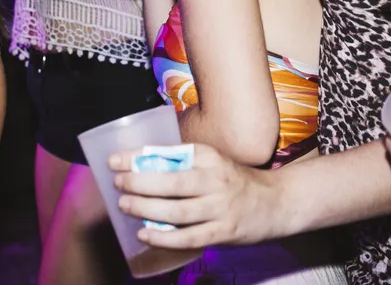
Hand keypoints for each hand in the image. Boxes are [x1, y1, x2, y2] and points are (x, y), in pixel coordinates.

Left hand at [109, 143, 279, 247]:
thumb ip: (184, 163)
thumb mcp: (214, 163)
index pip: (170, 153)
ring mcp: (221, 208)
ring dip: (147, 209)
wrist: (276, 203)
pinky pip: (189, 237)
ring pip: (178, 211)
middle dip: (139, 182)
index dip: (139, 156)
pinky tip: (144, 234)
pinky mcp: (224, 232)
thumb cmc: (235, 182)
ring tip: (125, 205)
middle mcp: (216, 180)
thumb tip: (140, 165)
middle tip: (118, 183)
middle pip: (172, 182)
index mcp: (211, 157)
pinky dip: (164, 237)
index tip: (114, 159)